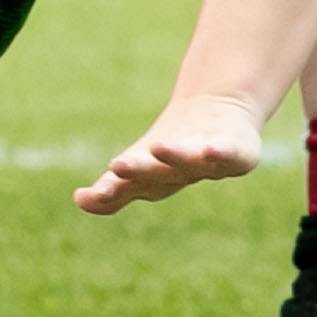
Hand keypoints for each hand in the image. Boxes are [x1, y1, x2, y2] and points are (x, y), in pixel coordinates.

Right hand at [72, 91, 263, 213]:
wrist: (219, 115)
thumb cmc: (172, 148)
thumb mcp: (139, 166)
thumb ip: (110, 189)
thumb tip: (78, 201)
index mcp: (153, 182)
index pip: (129, 188)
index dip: (110, 193)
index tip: (86, 195)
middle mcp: (180, 177)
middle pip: (159, 176)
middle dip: (139, 171)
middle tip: (115, 166)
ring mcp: (209, 166)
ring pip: (191, 163)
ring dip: (175, 157)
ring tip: (157, 147)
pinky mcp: (238, 156)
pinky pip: (228, 156)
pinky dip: (219, 154)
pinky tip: (210, 149)